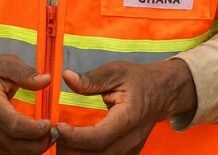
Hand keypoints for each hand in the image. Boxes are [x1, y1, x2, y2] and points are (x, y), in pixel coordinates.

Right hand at [0, 50, 53, 154]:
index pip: (13, 124)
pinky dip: (21, 152)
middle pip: (14, 144)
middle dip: (38, 142)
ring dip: (32, 150)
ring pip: (11, 154)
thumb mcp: (5, 63)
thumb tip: (46, 80)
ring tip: (46, 136)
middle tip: (54, 133)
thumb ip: (25, 73)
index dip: (34, 129)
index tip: (50, 124)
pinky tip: (31, 141)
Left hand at [54, 59, 195, 153]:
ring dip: (77, 154)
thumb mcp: (116, 71)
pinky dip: (86, 154)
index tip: (58, 127)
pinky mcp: (126, 153)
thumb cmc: (138, 80)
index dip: (75, 137)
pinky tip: (74, 144)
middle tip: (54, 134)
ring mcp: (130, 150)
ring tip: (61, 139)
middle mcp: (130, 140)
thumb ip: (92, 78)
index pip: (99, 137)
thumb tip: (67, 77)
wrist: (163, 92)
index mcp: (128, 118)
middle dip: (71, 150)